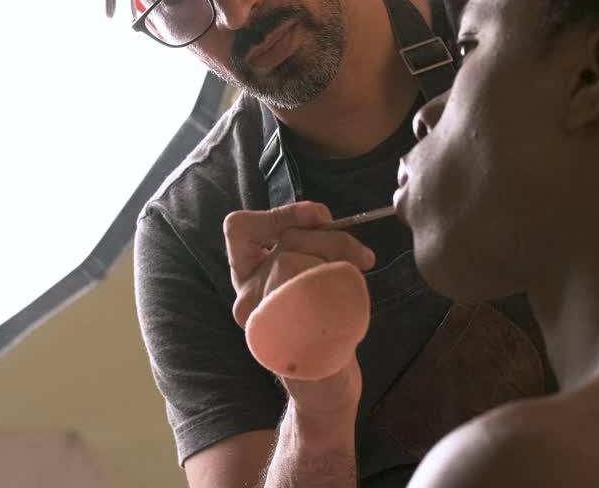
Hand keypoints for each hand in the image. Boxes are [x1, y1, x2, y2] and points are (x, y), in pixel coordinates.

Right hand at [223, 202, 375, 413]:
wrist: (327, 383)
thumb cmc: (322, 324)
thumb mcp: (309, 274)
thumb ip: (306, 245)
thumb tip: (320, 218)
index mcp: (248, 276)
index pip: (238, 228)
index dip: (280, 214)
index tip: (318, 217)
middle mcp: (246, 296)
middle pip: (284, 242)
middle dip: (330, 240)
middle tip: (360, 256)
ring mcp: (260, 319)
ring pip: (292, 262)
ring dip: (336, 262)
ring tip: (353, 281)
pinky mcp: (279, 338)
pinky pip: (304, 295)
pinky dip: (335, 289)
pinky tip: (346, 304)